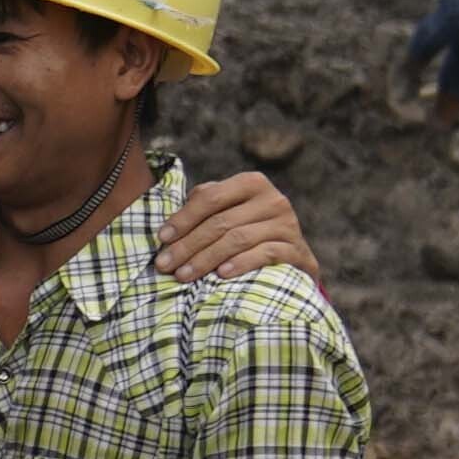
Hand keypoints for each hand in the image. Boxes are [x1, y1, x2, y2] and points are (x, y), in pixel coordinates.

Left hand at [158, 165, 308, 290]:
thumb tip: (170, 225)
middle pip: (221, 222)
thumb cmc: (248, 231)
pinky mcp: (297, 249)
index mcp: (252, 183)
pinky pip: (266, 254)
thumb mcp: (227, 212)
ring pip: (238, 239)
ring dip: (206, 259)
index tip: (162, 239)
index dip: (183, 218)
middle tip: (165, 265)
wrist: (291, 257)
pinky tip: (221, 274)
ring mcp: (288, 224)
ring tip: (184, 275)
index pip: (210, 197)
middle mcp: (273, 199)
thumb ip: (204, 206)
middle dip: (188, 245)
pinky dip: (241, 263)